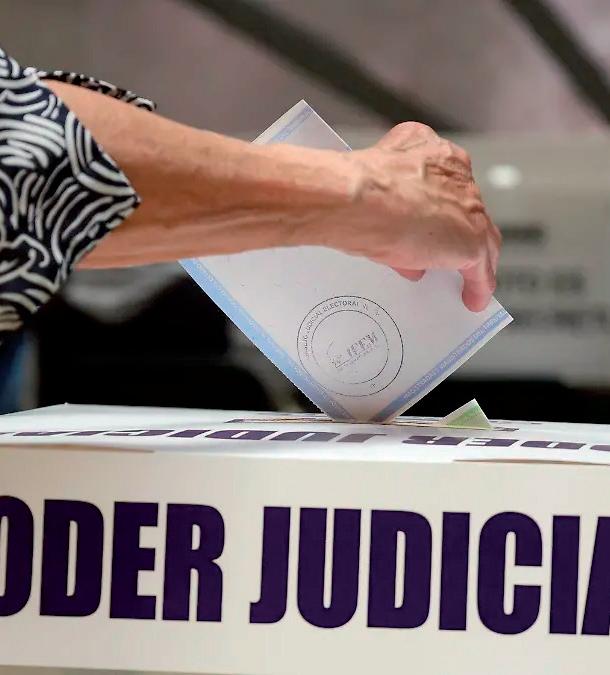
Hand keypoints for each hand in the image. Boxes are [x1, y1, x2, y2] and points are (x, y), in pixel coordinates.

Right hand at [323, 122, 499, 311]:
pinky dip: (478, 286)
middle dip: (453, 233)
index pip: (446, 186)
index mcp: (434, 154)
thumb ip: (393, 210)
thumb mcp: (376, 192)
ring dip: (471, 259)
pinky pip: (481, 269)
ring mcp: (469, 208)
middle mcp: (458, 176)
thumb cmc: (356, 191)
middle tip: (440, 255)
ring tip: (463, 278)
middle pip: (466, 212)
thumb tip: (397, 241)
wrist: (356, 200)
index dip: (437, 209)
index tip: (428, 222)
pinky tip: (473, 299)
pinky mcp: (472, 241)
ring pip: (480, 238)